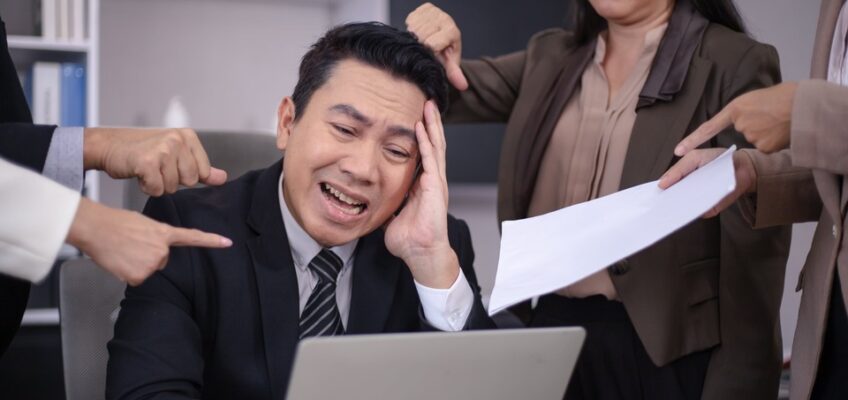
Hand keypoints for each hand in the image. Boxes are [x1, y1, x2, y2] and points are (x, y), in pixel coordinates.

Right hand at [66, 197, 231, 285]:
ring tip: (124, 251)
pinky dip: (127, 273)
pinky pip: (137, 278)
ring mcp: (152, 263)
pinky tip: (120, 261)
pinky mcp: (139, 276)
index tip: (227, 242)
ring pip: (149, 270)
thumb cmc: (115, 223)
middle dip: (148, 255)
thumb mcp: (143, 224)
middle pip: (161, 260)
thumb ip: (156, 237)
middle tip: (132, 245)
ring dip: (137, 264)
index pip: (192, 237)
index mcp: (164, 234)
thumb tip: (155, 248)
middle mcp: (162, 250)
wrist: (97, 228)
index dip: (211, 241)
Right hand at [83, 127, 227, 195]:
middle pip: (189, 181)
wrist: (109, 146)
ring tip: (147, 169)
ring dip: (158, 184)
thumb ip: (200, 168)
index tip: (170, 165)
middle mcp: (177, 140)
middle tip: (156, 168)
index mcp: (188, 137)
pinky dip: (147, 187)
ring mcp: (163, 149)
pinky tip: (140, 173)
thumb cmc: (142, 151)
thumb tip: (222, 178)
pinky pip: (157, 189)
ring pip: (172, 187)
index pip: (203, 172)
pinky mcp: (147, 162)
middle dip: (172, 181)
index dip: (185, 175)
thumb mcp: (176, 155)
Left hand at [384, 101, 458, 288]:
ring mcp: (435, 182)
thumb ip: (385, 203)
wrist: (421, 254)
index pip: (423, 154)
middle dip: (430, 123)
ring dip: (432, 126)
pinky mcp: (435, 187)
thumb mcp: (392, 215)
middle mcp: (431, 180)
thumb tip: (370, 200)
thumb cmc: (410, 240)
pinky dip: (427, 142)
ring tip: (429, 106)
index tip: (415, 118)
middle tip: (426, 102)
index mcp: (422, 185)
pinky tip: (423, 128)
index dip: (421, 136)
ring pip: (436, 147)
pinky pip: (431, 160)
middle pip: (433, 145)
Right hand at [406, 2, 467, 90]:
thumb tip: (462, 86)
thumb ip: (453, 73)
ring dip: (415, 34)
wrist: (441, 37)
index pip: (432, 44)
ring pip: (414, 26)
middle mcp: (445, 19)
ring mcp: (436, 11)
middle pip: (422, 34)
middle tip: (426, 45)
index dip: (428, 50)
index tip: (431, 51)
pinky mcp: (426, 7)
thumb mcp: (448, 63)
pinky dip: (412, 25)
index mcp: (452, 32)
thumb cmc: (444, 51)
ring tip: (423, 38)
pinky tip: (420, 29)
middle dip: (421, 42)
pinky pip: (411, 17)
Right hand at [658, 148, 757, 217]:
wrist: (741, 167)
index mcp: (682, 180)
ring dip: (676, 210)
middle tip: (654, 207)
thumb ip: (677, 170)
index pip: (666, 189)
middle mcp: (688, 193)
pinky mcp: (711, 209)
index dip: (657, 193)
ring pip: (684, 209)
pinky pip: (700, 213)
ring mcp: (699, 202)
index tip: (648, 198)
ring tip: (666, 210)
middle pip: (673, 201)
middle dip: (664, 203)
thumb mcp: (693, 159)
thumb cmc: (716, 160)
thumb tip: (660, 185)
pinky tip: (686, 212)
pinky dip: (693, 213)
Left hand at [675, 82, 797, 155]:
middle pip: (743, 131)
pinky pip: (766, 147)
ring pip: (755, 139)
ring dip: (766, 133)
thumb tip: (749, 122)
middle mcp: (739, 123)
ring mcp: (750, 136)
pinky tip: (783, 131)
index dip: (692, 140)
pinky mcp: (763, 147)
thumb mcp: (758, 98)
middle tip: (772, 116)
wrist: (804, 104)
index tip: (678, 151)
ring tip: (780, 121)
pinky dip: (774, 141)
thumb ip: (747, 111)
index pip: (708, 127)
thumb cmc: (786, 96)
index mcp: (735, 107)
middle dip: (756, 126)